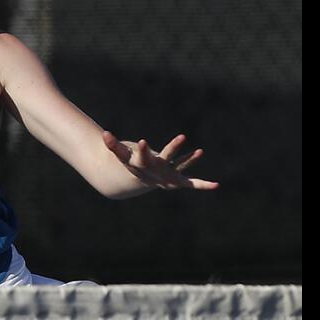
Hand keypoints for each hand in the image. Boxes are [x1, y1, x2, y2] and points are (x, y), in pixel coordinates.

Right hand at [102, 131, 219, 190]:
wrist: (140, 180)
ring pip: (181, 166)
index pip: (142, 157)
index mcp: (143, 165)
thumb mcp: (121, 154)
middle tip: (182, 135)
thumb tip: (103, 133)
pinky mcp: (178, 178)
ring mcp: (169, 175)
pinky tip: (216, 185)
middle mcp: (157, 171)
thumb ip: (112, 145)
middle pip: (166, 158)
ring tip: (200, 151)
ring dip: (190, 159)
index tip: (142, 141)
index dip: (143, 150)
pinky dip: (202, 185)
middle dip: (174, 147)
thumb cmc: (130, 164)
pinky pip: (191, 182)